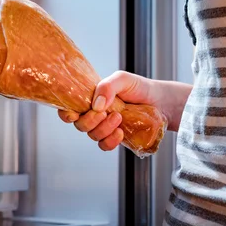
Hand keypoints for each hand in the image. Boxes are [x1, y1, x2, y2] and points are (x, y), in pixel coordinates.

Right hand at [58, 71, 188, 150]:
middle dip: (90, 121)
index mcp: (90, 98)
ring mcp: (104, 127)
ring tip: (119, 118)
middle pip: (79, 124)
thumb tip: (96, 105)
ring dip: (103, 129)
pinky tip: (120, 133)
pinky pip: (104, 146)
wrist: (160, 101)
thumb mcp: (122, 79)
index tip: (74, 113)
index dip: (66, 113)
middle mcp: (94, 114)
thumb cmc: (139, 88)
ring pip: (92, 136)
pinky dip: (110, 141)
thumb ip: (107, 87)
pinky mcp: (115, 139)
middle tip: (105, 112)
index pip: (69, 108)